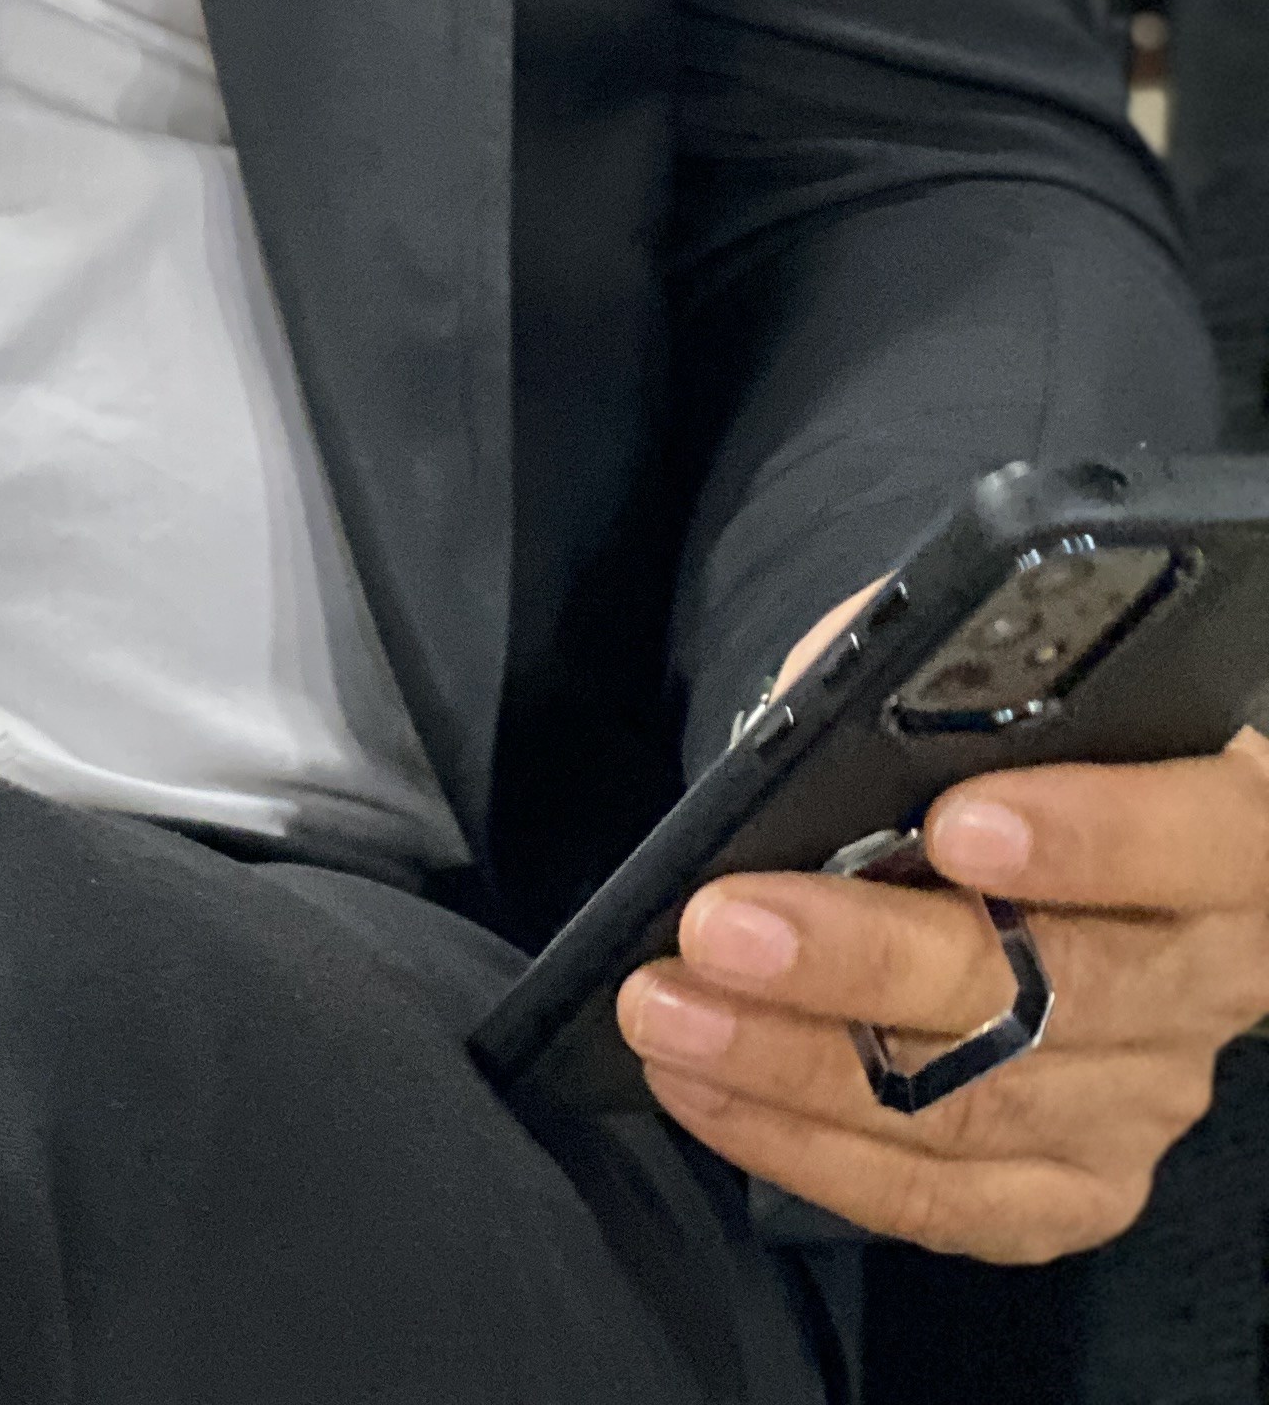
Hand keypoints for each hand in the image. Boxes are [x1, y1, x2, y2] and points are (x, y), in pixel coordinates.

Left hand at [616, 719, 1268, 1258]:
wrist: (1089, 870)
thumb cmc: (1031, 752)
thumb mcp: (1011, 682)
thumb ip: (933, 677)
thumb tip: (816, 710)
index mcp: (1229, 832)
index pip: (1195, 840)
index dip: (1089, 837)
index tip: (953, 821)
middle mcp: (1210, 980)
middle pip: (1052, 994)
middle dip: (864, 960)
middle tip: (719, 927)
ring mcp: (1150, 1100)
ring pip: (978, 1110)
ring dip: (796, 1063)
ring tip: (664, 1010)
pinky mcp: (1084, 1188)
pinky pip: (944, 1198)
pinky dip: (806, 1148)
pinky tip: (702, 1089)